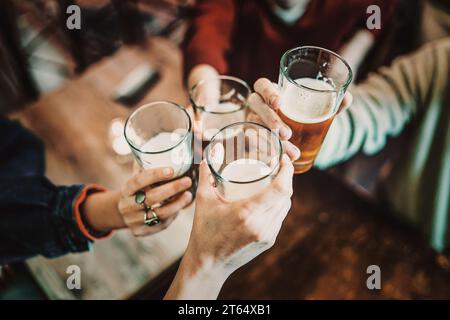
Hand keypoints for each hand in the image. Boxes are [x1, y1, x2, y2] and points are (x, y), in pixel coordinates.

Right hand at [117, 167, 192, 235]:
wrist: (123, 212)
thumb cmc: (137, 190)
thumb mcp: (137, 177)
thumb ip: (147, 165)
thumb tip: (167, 146)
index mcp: (126, 189)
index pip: (139, 180)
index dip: (155, 175)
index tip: (172, 170)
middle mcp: (127, 205)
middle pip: (152, 198)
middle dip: (172, 189)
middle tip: (187, 181)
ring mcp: (133, 220)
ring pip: (159, 214)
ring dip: (177, 204)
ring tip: (188, 195)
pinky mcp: (140, 231)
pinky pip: (161, 225)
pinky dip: (172, 216)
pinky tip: (180, 208)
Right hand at [165, 155, 293, 298]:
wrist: (208, 265)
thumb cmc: (203, 232)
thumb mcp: (203, 201)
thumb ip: (206, 175)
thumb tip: (209, 154)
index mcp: (247, 212)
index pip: (280, 188)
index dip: (287, 171)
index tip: (283, 159)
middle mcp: (261, 224)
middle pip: (286, 195)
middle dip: (286, 177)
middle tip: (278, 165)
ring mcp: (267, 234)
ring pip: (285, 206)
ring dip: (284, 191)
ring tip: (276, 179)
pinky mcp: (269, 241)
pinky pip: (280, 217)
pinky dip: (278, 204)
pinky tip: (271, 198)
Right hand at [247, 78, 352, 158]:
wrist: (294, 137)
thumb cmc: (302, 117)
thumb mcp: (316, 110)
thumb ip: (331, 103)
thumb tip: (347, 97)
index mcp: (271, 92)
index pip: (262, 85)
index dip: (267, 92)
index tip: (279, 103)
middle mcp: (257, 105)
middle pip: (255, 105)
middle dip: (270, 119)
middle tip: (287, 133)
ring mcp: (251, 122)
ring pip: (254, 128)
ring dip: (270, 140)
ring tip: (291, 153)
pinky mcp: (249, 139)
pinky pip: (249, 145)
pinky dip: (262, 153)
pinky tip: (274, 161)